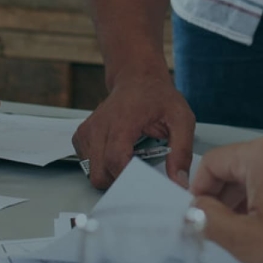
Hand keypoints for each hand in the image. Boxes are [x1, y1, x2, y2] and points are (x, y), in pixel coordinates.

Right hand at [72, 70, 193, 189]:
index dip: (129, 179)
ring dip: (111, 175)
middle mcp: (99, 126)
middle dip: (121, 182)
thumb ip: (181, 151)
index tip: (145, 184)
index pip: (116, 160)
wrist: (137, 78)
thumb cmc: (158, 97)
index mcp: (122, 121)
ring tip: (130, 160)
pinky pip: (86, 164)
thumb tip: (179, 182)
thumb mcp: (181, 119)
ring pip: (92, 173)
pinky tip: (117, 154)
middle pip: (101, 174)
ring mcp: (87, 131)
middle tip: (140, 173)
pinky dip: (101, 166)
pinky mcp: (81, 135)